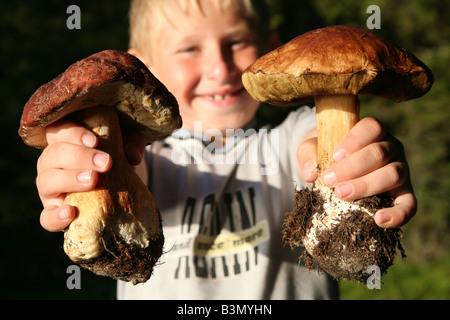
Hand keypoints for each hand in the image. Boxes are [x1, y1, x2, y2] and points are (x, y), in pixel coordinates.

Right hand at [36, 120, 145, 231]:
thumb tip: (133, 156)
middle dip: (79, 157)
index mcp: (64, 142)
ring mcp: (50, 190)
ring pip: (46, 182)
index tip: (95, 141)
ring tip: (92, 180)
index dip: (73, 134)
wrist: (121, 189)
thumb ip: (131, 144)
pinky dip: (55, 216)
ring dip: (69, 180)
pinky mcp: (54, 213)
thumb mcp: (126, 147)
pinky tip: (70, 212)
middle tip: (106, 163)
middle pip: (52, 155)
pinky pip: (47, 218)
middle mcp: (52, 165)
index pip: (58, 132)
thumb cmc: (118, 161)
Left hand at [297, 117, 416, 228]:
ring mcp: (400, 170)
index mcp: (372, 132)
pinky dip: (398, 214)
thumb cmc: (326, 157)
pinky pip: (409, 204)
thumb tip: (310, 174)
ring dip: (366, 185)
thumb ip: (308, 154)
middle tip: (330, 181)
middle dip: (353, 168)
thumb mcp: (313, 149)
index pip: (372, 127)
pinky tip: (379, 220)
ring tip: (341, 195)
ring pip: (393, 174)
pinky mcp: (404, 194)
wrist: (336, 173)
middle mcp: (391, 148)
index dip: (355, 140)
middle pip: (379, 153)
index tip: (335, 155)